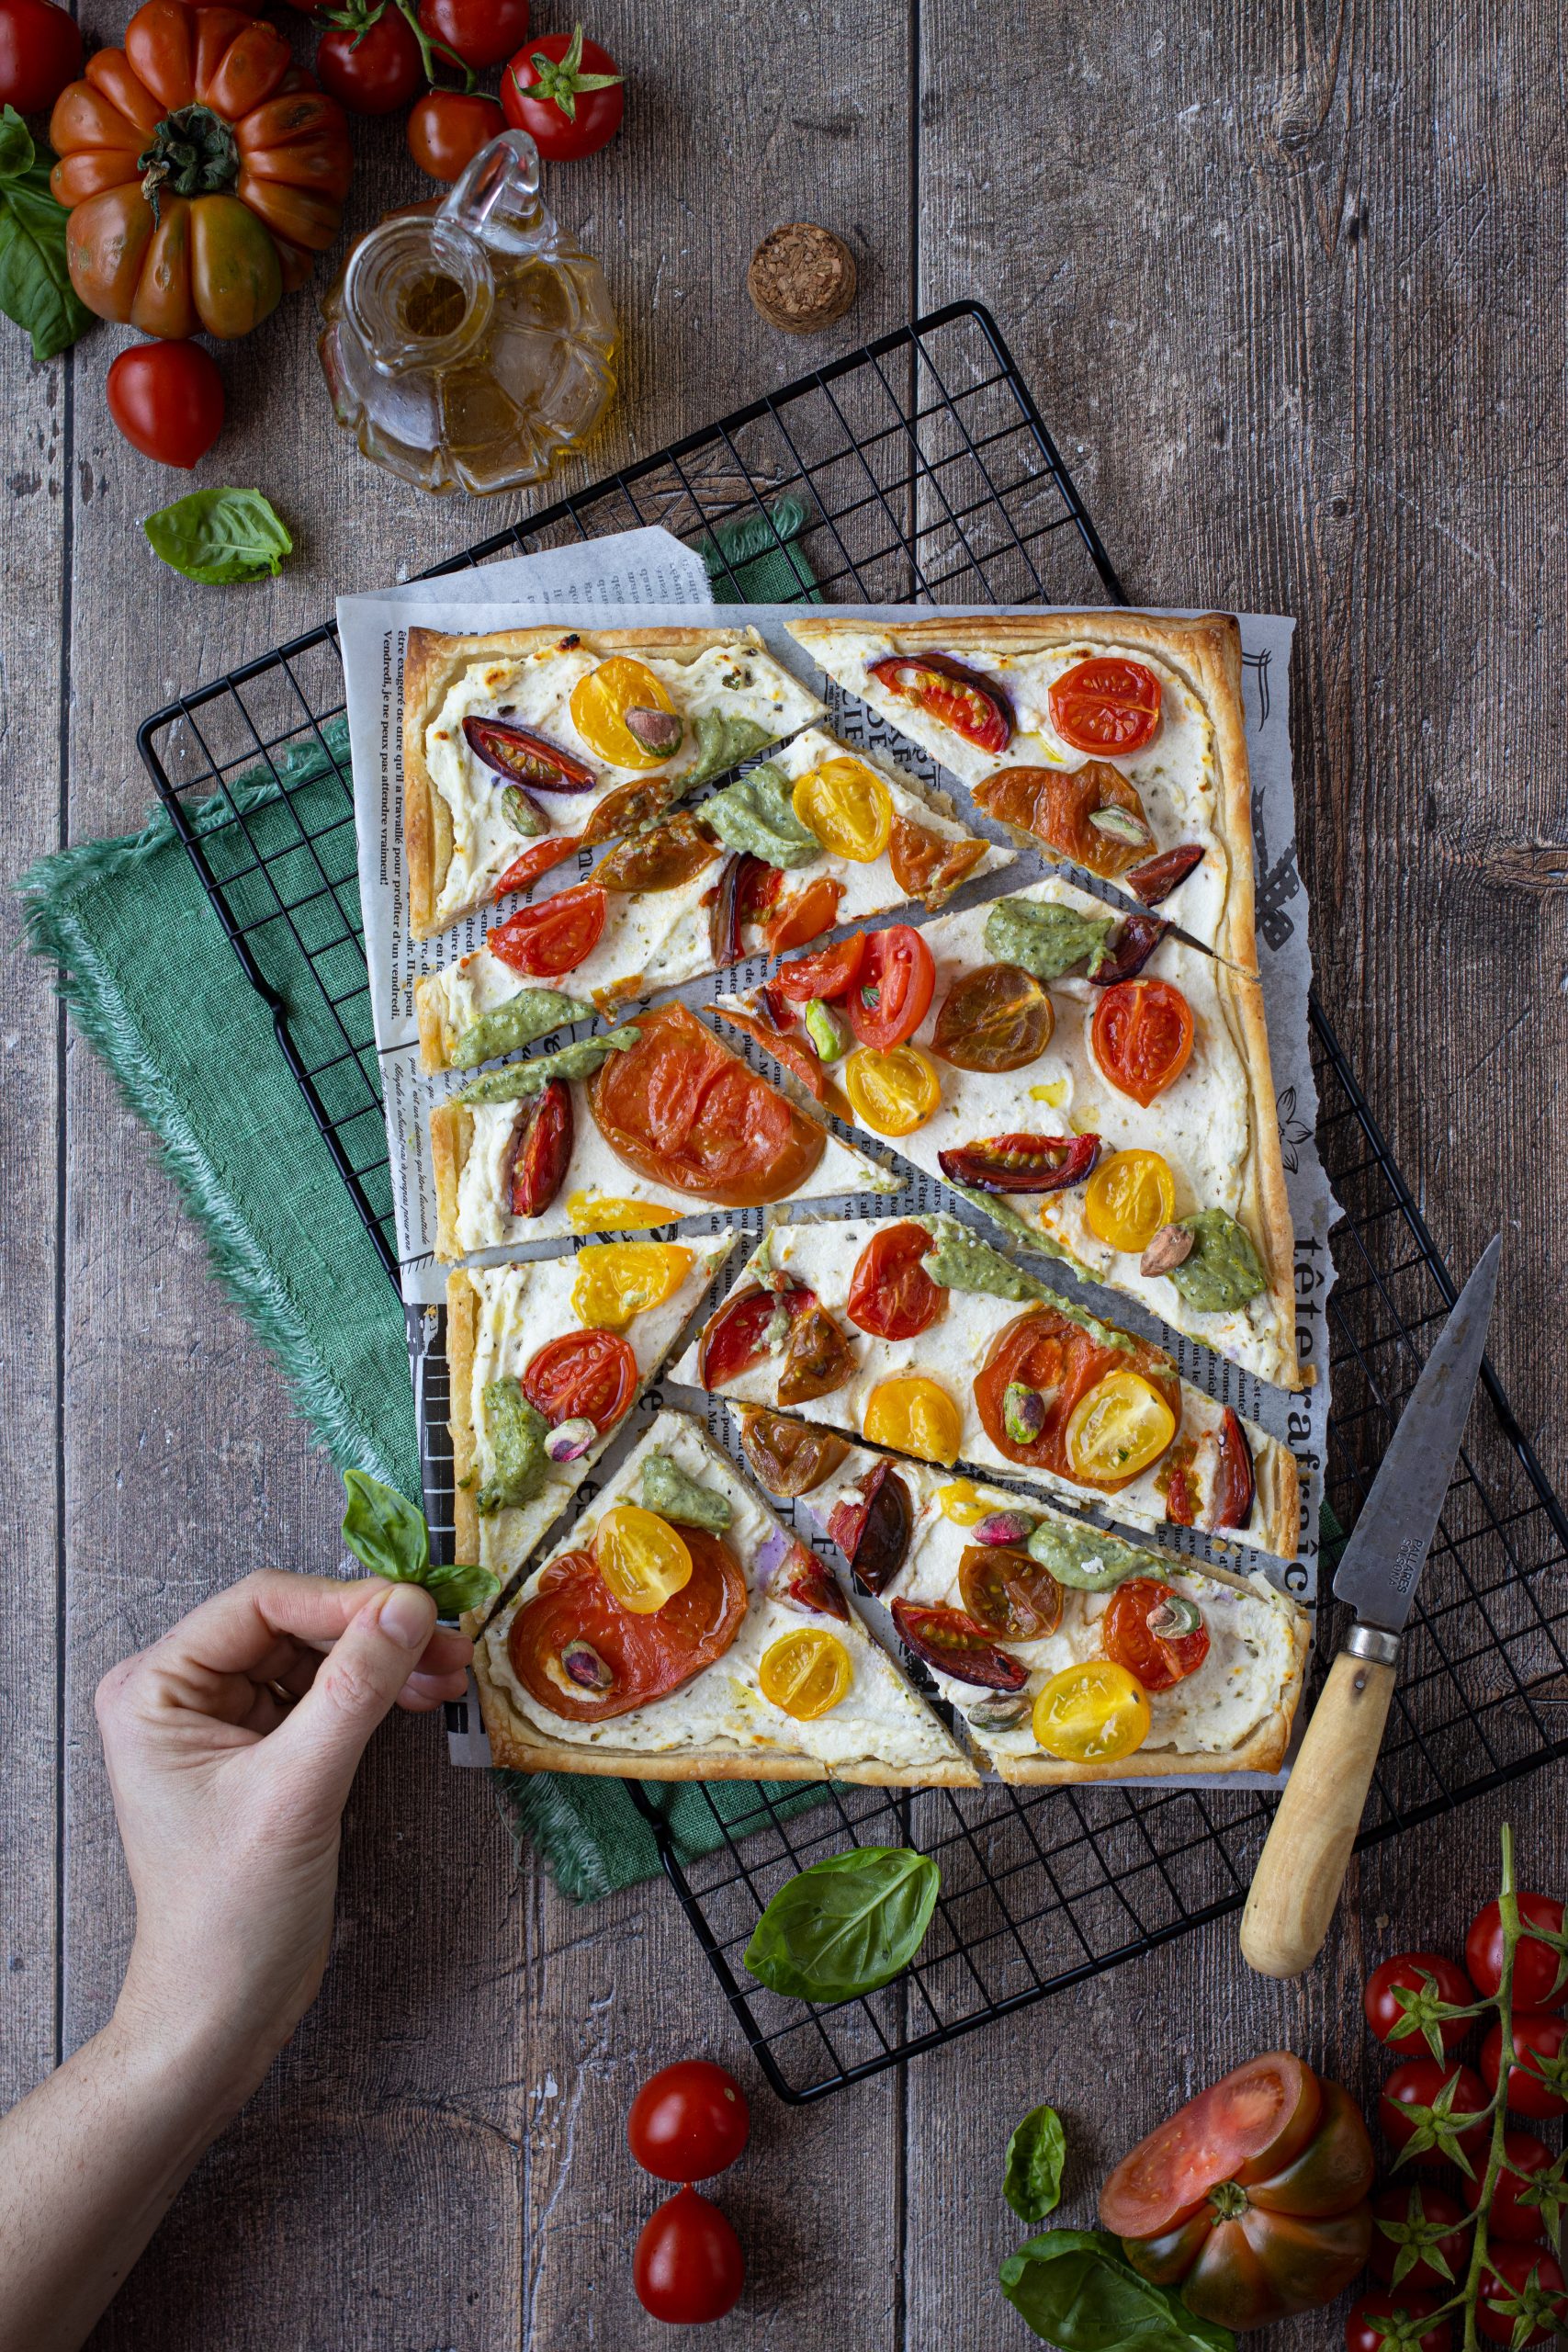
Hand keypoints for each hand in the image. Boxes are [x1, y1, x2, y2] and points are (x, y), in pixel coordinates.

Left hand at [95, 1571, 471, 2107]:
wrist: (222, 2010)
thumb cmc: (227, 1916)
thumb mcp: (297, 1791)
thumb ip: (354, 1690)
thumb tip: (408, 1608)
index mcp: (155, 1689)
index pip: (259, 1606)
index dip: (343, 1601)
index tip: (417, 1608)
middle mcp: (182, 1694)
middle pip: (294, 1625)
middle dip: (373, 1630)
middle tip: (447, 1639)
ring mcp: (223, 1722)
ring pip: (318, 1656)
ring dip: (384, 1659)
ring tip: (449, 1670)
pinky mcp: (264, 1750)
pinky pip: (327, 1695)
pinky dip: (377, 1692)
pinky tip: (423, 1695)